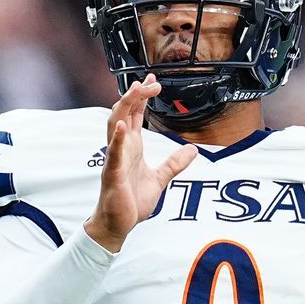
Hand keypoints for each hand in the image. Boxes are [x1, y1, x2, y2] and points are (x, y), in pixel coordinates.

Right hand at [84, 75, 197, 251]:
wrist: (118, 223)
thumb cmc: (132, 200)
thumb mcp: (160, 178)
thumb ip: (174, 163)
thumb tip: (192, 150)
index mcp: (132, 146)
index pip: (135, 114)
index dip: (142, 96)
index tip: (152, 80)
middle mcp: (121, 148)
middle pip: (125, 113)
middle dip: (135, 95)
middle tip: (149, 80)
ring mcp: (115, 159)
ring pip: (115, 126)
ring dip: (125, 107)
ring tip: (135, 91)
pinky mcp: (112, 174)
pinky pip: (114, 153)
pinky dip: (118, 139)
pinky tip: (123, 126)